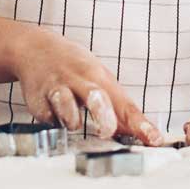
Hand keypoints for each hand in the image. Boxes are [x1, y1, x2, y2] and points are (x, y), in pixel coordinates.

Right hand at [9, 28, 161, 144]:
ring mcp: (57, 88)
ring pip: (66, 106)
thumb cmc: (75, 69)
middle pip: (96, 98)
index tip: (154, 139)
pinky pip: (48, 118)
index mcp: (100, 77)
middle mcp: (80, 81)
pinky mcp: (37, 100)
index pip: (125, 104)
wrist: (35, 49)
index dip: (141, 124)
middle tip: (108, 131)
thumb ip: (117, 109)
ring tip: (73, 122)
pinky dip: (53, 121)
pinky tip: (52, 112)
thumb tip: (141, 136)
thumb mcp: (99, 80)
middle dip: (104, 117)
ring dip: (72, 119)